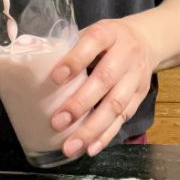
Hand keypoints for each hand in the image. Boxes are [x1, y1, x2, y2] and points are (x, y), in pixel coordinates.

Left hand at [50, 19, 154, 158]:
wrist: (146, 41)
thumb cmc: (108, 40)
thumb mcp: (93, 32)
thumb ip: (70, 47)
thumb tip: (32, 67)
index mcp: (109, 33)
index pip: (93, 42)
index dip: (75, 60)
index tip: (55, 78)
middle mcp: (126, 54)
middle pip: (105, 79)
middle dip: (80, 103)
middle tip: (57, 122)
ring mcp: (135, 77)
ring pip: (116, 104)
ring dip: (92, 128)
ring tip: (70, 146)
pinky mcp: (140, 96)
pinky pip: (124, 118)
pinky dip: (106, 135)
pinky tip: (90, 148)